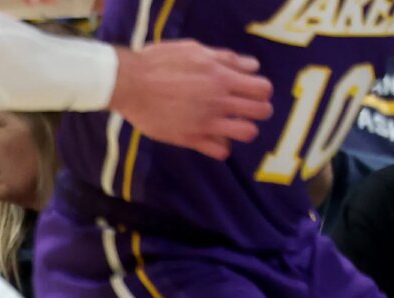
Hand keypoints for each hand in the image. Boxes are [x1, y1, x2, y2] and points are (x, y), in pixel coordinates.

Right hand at [110, 41, 273, 159]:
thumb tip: (250, 67)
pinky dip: (221, 147)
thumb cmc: (160, 62)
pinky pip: (220, 151)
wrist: (130, 84)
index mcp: (222, 78)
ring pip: (247, 133)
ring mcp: (206, 122)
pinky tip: (212, 138)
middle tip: (243, 108)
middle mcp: (219, 102)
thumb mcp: (195, 50)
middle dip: (258, 109)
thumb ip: (225, 58)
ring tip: (230, 125)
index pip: (263, 89)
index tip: (248, 90)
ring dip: (243, 129)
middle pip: (262, 111)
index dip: (260, 90)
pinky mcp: (190, 138)